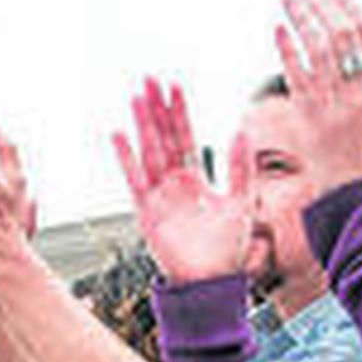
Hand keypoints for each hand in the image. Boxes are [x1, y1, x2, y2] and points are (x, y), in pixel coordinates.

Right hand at [113, 78, 253, 282]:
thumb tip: (241, 130)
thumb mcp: (242, 202)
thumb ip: (240, 168)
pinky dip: (127, 158)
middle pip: (163, 138)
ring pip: (149, 152)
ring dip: (142, 125)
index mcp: (196, 180)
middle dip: (156, 109)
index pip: (185, 138)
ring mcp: (158, 196)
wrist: (212, 282)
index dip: (180, 112)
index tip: (174, 85)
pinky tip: (119, 134)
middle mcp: (174, 184)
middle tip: (148, 79)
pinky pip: (135, 179)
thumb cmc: (228, 249)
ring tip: (136, 97)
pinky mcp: (146, 212)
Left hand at [274, 0, 361, 192]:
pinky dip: (287, 49)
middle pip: (341, 35)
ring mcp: (335, 106)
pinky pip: (296, 76)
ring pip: (317, 49)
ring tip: (290, 0)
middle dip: (322, 7)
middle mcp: (361, 94)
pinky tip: (279, 31)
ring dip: (302, 19)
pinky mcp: (311, 121)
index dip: (348, 7)